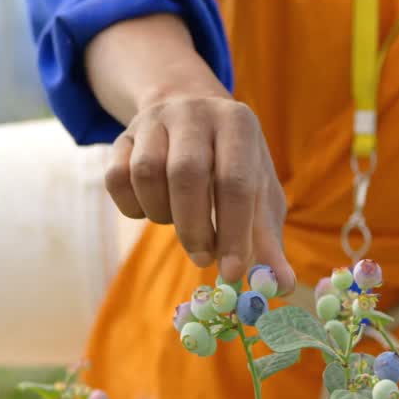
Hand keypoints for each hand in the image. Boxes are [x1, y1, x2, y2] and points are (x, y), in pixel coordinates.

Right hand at [87, 15, 295, 289]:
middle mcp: (195, 113)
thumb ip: (268, 239)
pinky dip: (133, 206)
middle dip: (194, 228)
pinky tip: (152, 209)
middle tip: (204, 258)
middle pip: (186, 173)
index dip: (233, 232)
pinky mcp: (123, 136)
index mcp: (237, 123)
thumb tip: (282, 285)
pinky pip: (116, 178)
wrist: (192, 119)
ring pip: (147, 174)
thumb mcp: (258, 194)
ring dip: (162, 214)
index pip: (235, 181)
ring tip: (180, 222)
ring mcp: (154, 120)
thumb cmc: (233, 166)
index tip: (233, 272)